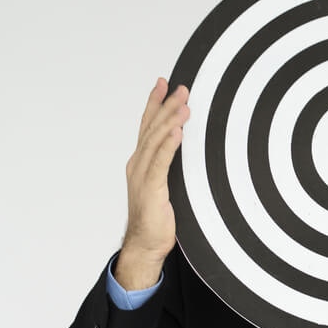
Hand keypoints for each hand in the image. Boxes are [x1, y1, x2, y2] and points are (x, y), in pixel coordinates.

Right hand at [115, 77, 190, 289]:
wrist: (146, 244)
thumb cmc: (157, 218)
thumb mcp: (167, 186)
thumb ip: (172, 167)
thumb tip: (189, 150)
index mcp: (140, 162)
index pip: (148, 126)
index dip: (155, 103)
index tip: (164, 83)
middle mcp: (138, 164)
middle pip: (152, 128)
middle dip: (166, 105)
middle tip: (181, 88)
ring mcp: (142, 176)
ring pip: (156, 141)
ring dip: (170, 120)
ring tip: (183, 104)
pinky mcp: (151, 189)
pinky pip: (160, 163)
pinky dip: (169, 146)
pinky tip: (177, 132)